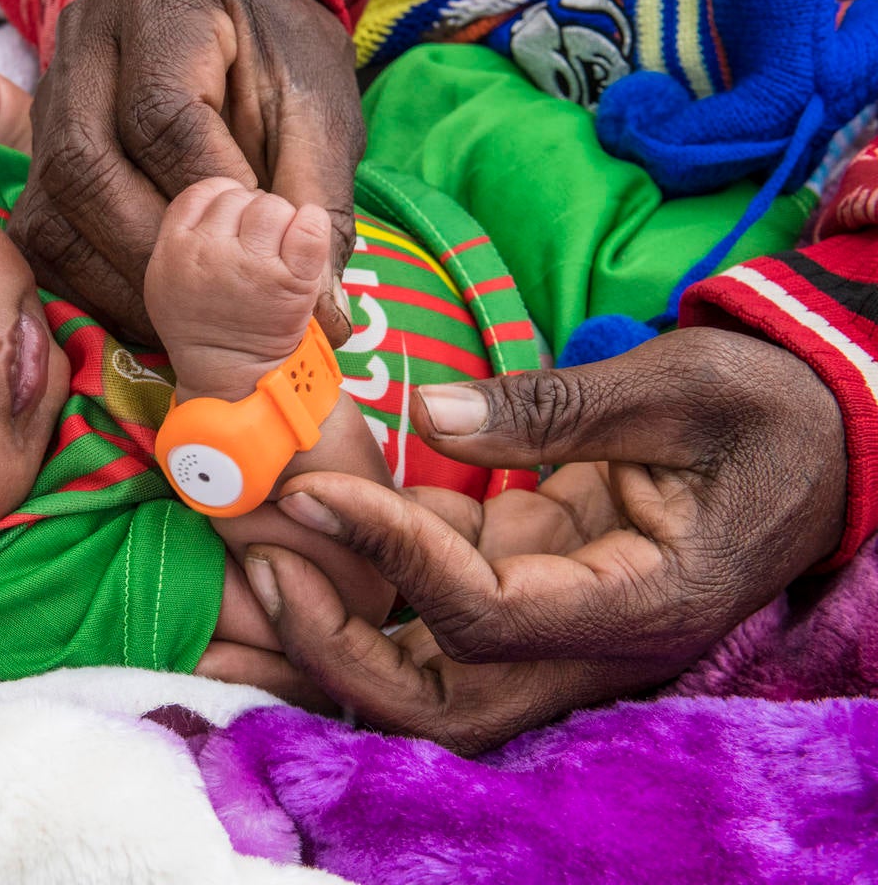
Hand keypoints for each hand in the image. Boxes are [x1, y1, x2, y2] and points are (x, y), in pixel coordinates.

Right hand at [11, 0, 362, 345]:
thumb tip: (325, 317)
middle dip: (155, 248)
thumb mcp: (321, 111)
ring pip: (52, 209)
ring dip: (119, 278)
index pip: (159, 110)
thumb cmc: (284, 62)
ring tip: (188, 313)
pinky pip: (41, 237)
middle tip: (217, 296)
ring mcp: (49, 98)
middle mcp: (86, 40)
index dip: (207, 189)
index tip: (257, 235)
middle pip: (86, 164)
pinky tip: (151, 308)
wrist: (244, 29)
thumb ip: (320, 203)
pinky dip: (93, 286)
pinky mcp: (36, 155)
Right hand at [144, 177, 329, 398]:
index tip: (233, 228)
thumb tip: (224, 194)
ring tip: (278, 256)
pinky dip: (312, 227)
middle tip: (257, 253)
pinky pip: (310, 224)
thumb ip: (184, 232)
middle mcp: (208, 253)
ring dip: (282, 224)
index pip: (204, 191)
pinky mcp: (291, 281)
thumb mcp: (165, 279)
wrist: (232, 378)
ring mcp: (251, 267)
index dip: (224, 201)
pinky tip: (304, 247)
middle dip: (253, 218)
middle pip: (241, 197)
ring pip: (273, 206)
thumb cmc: (204, 323)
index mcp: (173, 249)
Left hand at [244, 328, 848, 753]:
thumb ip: (557, 405)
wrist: (821, 438)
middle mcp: (597, 641)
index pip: (488, 614)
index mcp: (646, 603)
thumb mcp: (680, 385)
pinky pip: (442, 604)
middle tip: (267, 567)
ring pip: (435, 679)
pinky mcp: (538, 584)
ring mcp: (562, 623)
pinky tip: (325, 514)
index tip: (315, 491)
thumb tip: (431, 414)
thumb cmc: (769, 408)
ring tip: (272, 555)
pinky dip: (378, 572)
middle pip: (446, 704)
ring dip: (344, 636)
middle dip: (342, 653)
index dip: (391, 557)